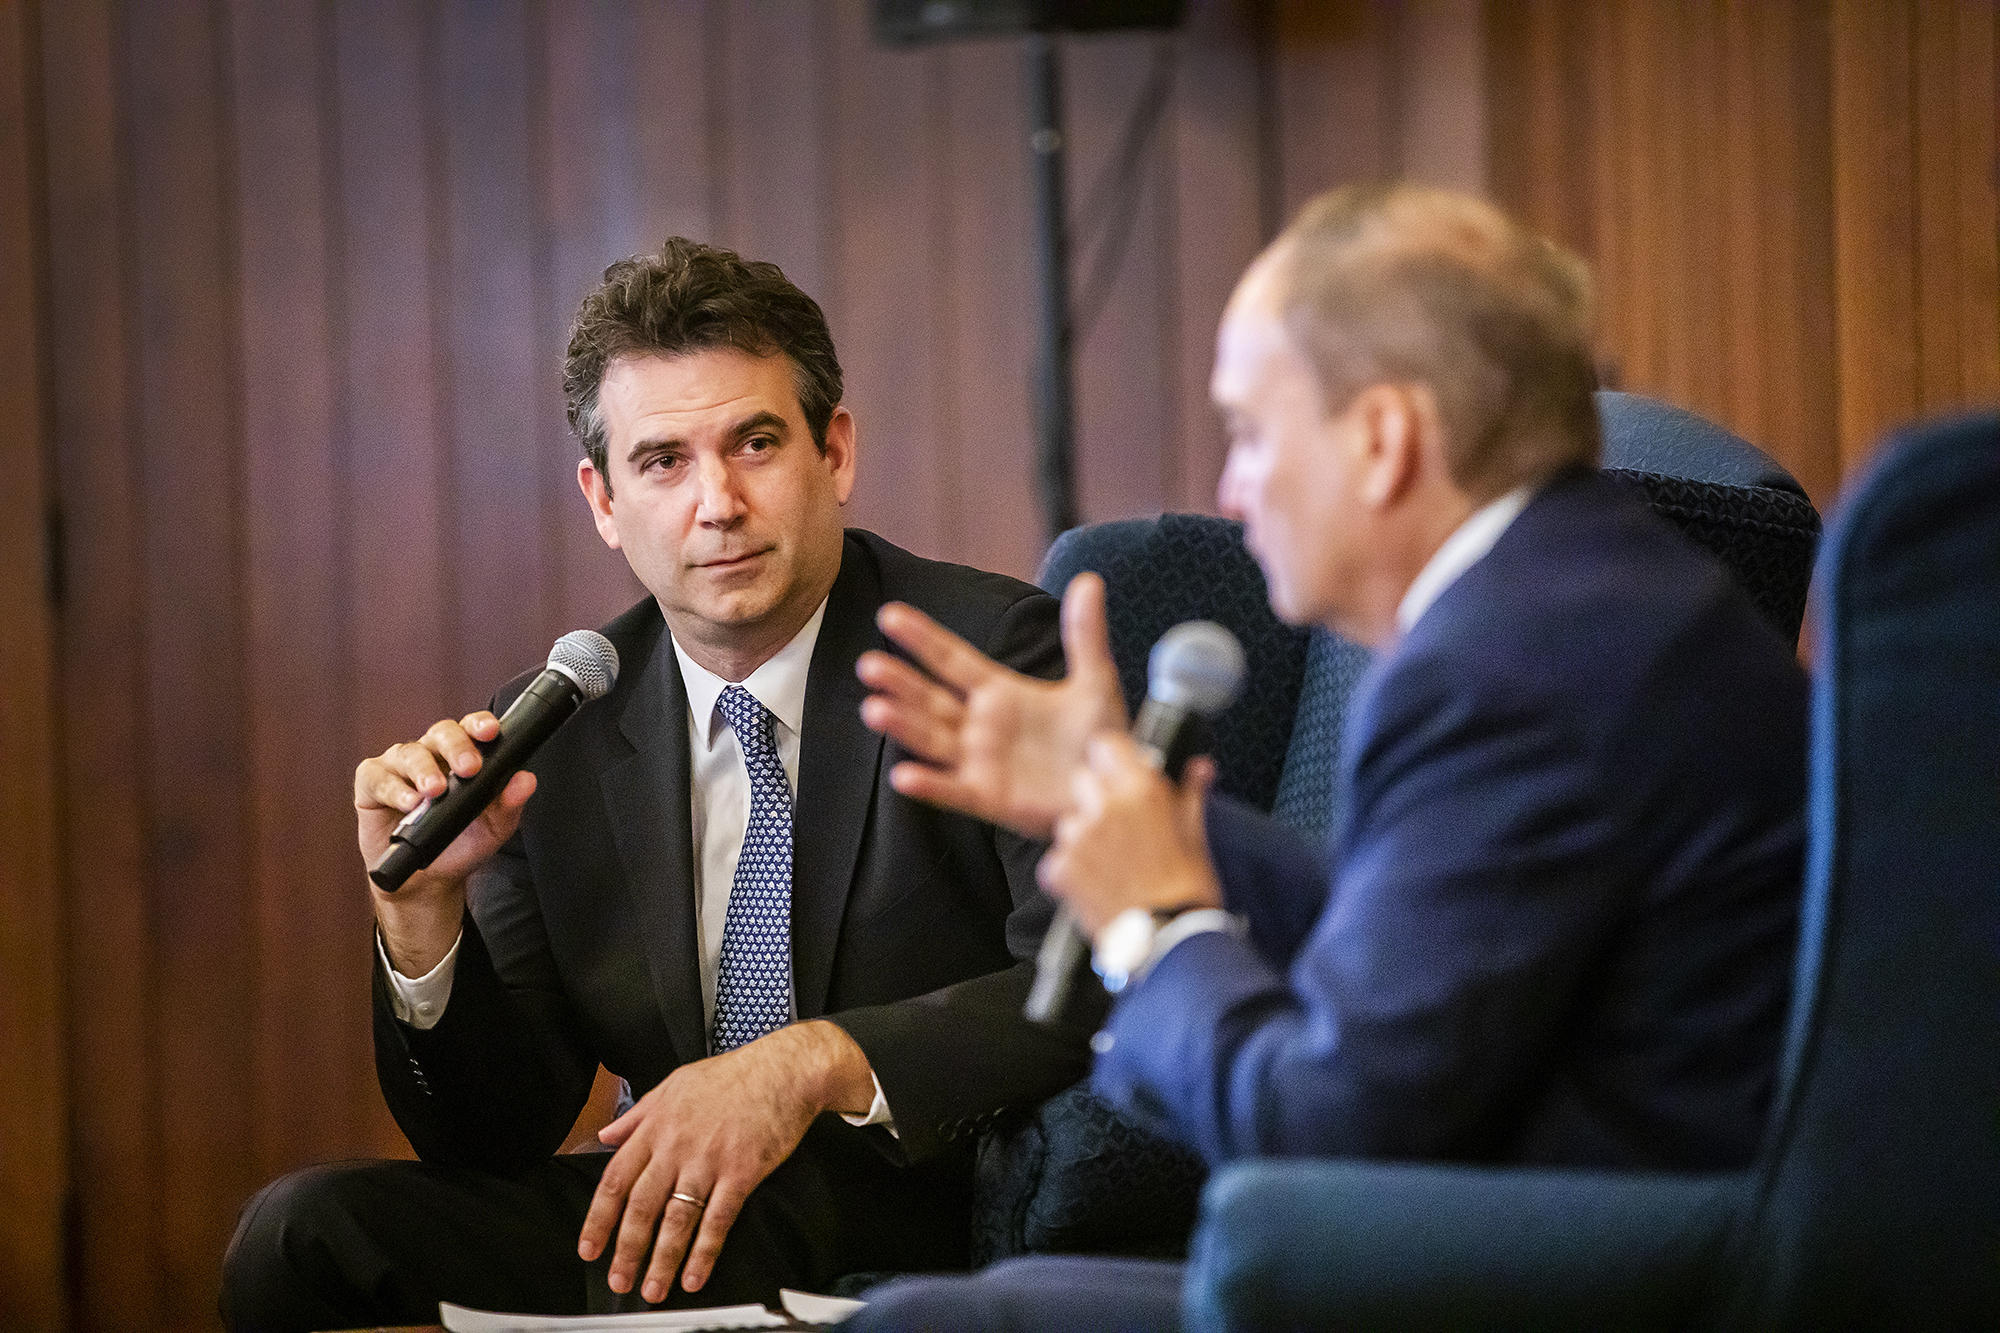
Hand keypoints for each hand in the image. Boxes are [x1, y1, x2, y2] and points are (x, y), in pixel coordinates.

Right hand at [355, 712, 536, 973]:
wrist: (426, 880)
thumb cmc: (461, 844)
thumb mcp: (494, 828)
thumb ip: (510, 803)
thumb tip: (526, 779)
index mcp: (462, 755)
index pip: (471, 728)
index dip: (479, 724)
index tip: (491, 732)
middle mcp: (431, 754)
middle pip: (441, 732)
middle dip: (456, 746)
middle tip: (468, 768)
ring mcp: (399, 767)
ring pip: (409, 752)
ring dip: (423, 769)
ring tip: (434, 790)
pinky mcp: (372, 784)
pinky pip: (377, 776)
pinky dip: (393, 788)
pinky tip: (407, 803)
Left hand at [578, 1020, 874, 1300]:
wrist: (785, 1069)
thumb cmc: (733, 1075)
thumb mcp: (675, 1083)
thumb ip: (638, 1113)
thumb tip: (607, 1135)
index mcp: (657, 1125)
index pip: (616, 1179)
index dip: (599, 1218)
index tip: (590, 1247)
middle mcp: (677, 1146)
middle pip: (641, 1207)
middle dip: (627, 1250)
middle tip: (619, 1280)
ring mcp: (709, 1161)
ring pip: (676, 1220)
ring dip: (662, 1261)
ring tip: (653, 1289)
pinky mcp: (741, 1173)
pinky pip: (718, 1220)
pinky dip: (705, 1252)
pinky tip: (696, 1275)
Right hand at [857, 572, 1126, 837]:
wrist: (1113, 789)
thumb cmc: (1100, 737)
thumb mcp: (1094, 681)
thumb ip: (1085, 633)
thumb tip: (1090, 580)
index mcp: (1000, 692)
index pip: (952, 659)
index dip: (922, 638)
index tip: (889, 615)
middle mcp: (981, 725)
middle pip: (931, 699)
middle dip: (900, 682)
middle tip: (868, 664)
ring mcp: (980, 762)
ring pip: (932, 740)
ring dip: (903, 726)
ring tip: (873, 710)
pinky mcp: (988, 797)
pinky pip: (952, 791)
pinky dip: (929, 785)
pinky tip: (903, 776)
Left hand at [1037, 734, 1220, 936]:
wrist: (1170, 938)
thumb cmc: (1187, 888)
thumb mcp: (1195, 834)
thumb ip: (1191, 793)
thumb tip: (1200, 768)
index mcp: (1140, 790)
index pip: (1104, 745)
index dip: (1110, 760)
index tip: (1116, 774)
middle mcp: (1104, 806)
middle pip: (1082, 782)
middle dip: (1095, 800)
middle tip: (1117, 830)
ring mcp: (1078, 838)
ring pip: (1068, 822)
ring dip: (1082, 838)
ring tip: (1110, 865)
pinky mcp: (1059, 869)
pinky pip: (1057, 859)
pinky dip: (1070, 872)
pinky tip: (1097, 886)